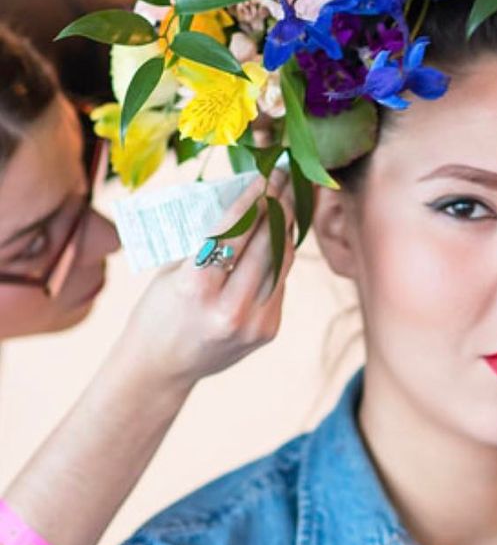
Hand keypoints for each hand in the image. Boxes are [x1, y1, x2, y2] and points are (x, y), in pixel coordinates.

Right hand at [110, 170, 295, 392]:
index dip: (252, 199)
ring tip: (289, 198)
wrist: (161, 369)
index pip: (232, 232)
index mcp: (194, 288)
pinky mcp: (268, 331)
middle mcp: (227, 308)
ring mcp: (252, 323)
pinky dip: (280, 255)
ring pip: (281, 261)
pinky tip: (281, 233)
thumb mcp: (172, 271)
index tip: (265, 175)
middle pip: (264, 244)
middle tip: (285, 176)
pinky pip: (280, 282)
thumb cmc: (159, 311)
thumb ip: (207, 242)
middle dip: (278, 204)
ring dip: (287, 226)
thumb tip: (244, 199)